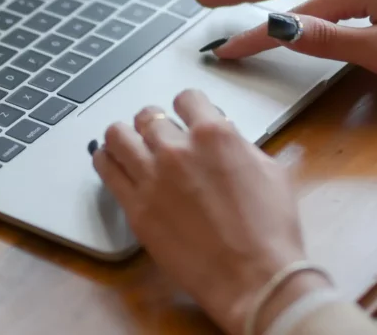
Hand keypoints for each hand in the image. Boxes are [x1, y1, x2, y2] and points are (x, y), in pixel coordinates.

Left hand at [92, 90, 330, 334]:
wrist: (254, 278)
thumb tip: (228, 140)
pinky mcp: (136, 208)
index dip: (187, 107)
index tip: (185, 116)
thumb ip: (241, 147)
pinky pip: (106, 169)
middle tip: (158, 136)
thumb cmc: (270, 231)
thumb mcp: (270, 172)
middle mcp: (178, 149)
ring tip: (129, 145)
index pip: (186, 98)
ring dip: (125, 136)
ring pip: (117, 135)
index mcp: (214, 135)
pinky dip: (107, 161)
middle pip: (148, 115)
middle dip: (155, 123)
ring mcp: (152, 178)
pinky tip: (112, 164)